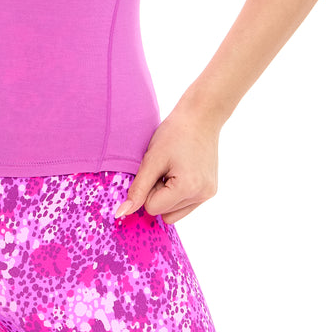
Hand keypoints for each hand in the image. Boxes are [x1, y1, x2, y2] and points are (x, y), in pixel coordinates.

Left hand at [114, 105, 220, 224]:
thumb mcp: (152, 159)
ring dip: (167, 195)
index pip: (153, 208)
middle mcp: (202, 196)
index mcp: (188, 188)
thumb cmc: (174, 133)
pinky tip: (180, 172)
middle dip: (158, 193)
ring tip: (172, 170)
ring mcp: (208, 195)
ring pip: (174, 213)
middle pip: (164, 212)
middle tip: (163, 168)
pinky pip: (186, 206)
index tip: (155, 168)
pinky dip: (177, 194)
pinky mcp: (210, 191)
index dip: (148, 189)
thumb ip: (137, 189)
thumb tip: (121, 214)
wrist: (200, 116)